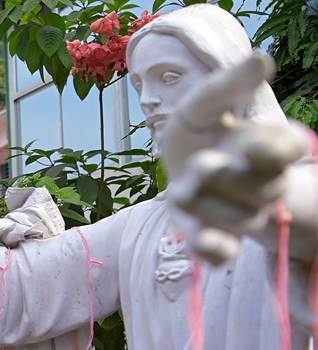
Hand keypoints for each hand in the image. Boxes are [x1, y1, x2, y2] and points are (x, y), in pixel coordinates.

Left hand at [162, 55, 308, 263]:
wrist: (177, 159)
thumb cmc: (198, 129)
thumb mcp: (204, 103)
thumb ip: (228, 86)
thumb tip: (261, 59)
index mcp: (266, 144)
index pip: (289, 150)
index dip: (275, 149)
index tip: (249, 141)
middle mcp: (260, 181)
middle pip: (266, 189)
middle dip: (232, 178)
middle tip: (201, 164)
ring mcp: (238, 212)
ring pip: (243, 220)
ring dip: (211, 207)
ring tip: (181, 191)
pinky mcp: (214, 235)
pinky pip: (223, 251)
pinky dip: (214, 249)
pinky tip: (198, 241)